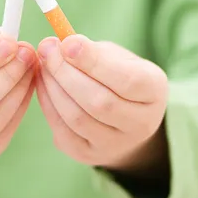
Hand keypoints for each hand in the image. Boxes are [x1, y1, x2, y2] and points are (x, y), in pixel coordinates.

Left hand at [35, 35, 167, 171]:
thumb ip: (94, 52)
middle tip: (47, 49)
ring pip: (77, 118)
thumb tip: (59, 45)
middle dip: (66, 72)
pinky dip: (47, 104)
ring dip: (53, 87)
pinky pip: (62, 130)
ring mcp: (114, 144)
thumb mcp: (118, 58)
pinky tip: (42, 83)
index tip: (67, 42)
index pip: (127, 80)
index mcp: (154, 92)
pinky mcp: (87, 154)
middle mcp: (141, 124)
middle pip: (100, 102)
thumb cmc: (118, 78)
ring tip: (42, 64)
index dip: (94, 62)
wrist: (123, 120)